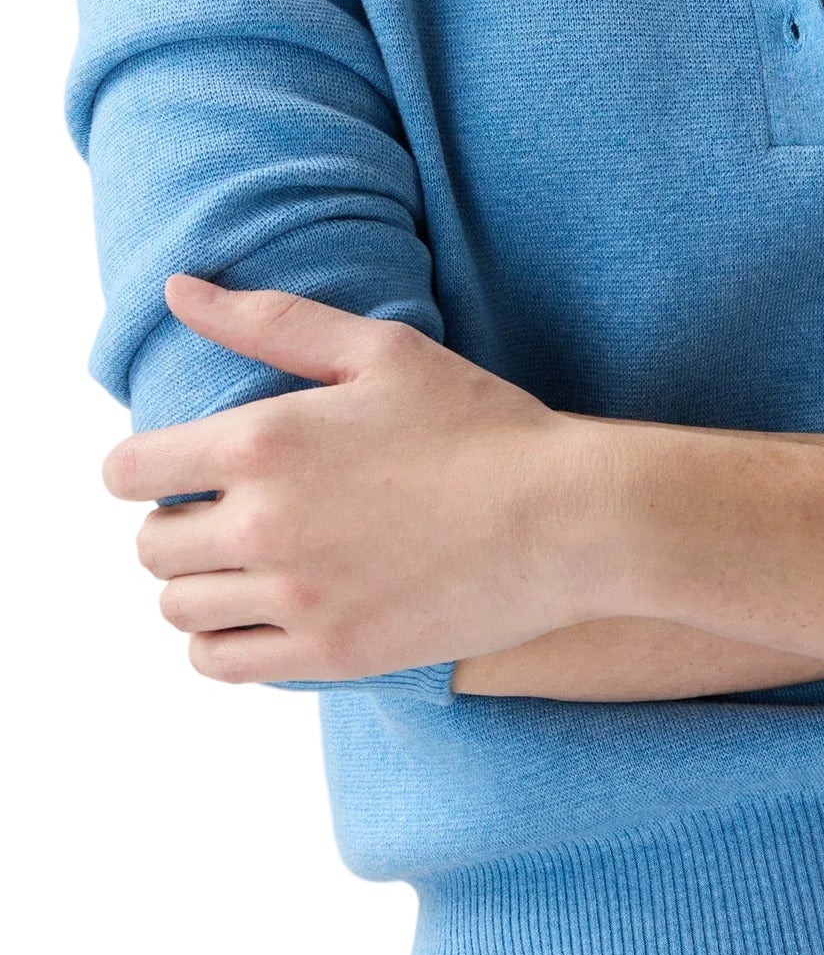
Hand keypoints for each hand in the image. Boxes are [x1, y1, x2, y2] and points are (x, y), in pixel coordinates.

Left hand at [103, 275, 612, 684]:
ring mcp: (295, 598)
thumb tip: (177, 290)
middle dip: (178, 525)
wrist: (567, 518)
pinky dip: (225, 641)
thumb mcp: (382, 350)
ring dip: (199, 585)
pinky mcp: (329, 655)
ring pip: (178, 609)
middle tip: (233, 514)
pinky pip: (220, 665)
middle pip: (149, 546)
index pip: (126, 472)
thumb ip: (271, 321)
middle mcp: (263, 526)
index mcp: (262, 442)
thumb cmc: (481, 423)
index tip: (181, 469)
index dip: (142, 467)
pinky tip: (267, 611)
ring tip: (252, 564)